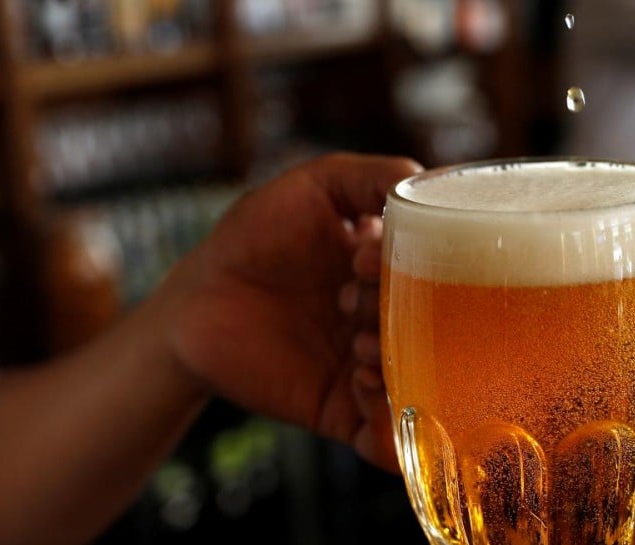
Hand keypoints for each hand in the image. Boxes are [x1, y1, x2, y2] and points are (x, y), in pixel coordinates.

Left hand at [157, 153, 421, 471]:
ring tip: (361, 346)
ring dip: (399, 365)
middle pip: (435, 333)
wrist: (193, 305)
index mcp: (392, 273)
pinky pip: (382, 438)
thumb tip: (430, 182)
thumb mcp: (318, 186)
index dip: (418, 268)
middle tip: (355, 302)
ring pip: (419, 385)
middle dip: (406, 319)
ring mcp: (368, 369)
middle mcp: (388, 321)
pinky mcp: (341, 411)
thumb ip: (375, 177)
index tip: (364, 258)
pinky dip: (388, 427)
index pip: (441, 278)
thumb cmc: (253, 237)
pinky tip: (360, 381)